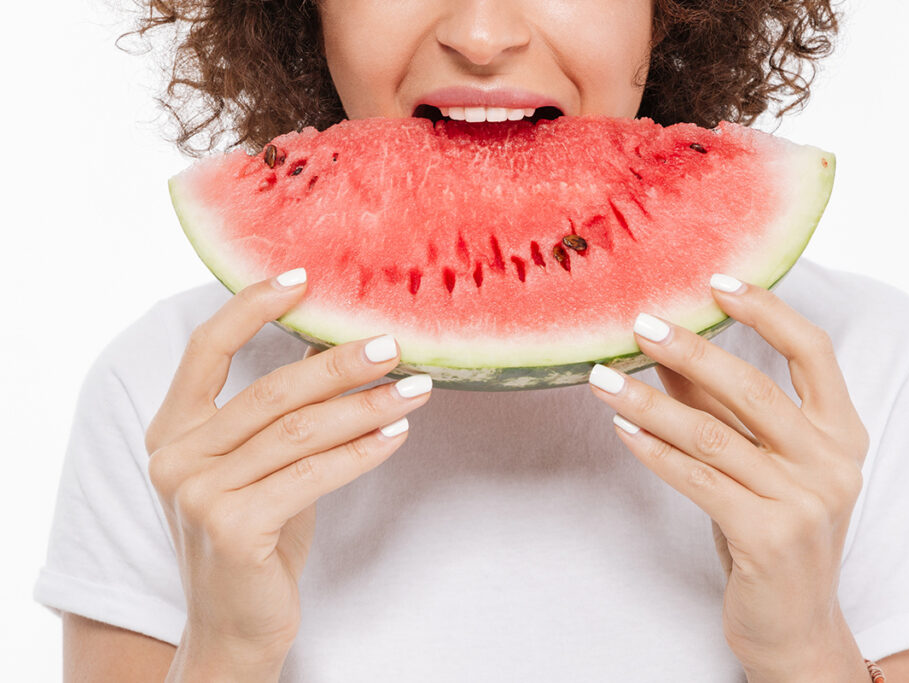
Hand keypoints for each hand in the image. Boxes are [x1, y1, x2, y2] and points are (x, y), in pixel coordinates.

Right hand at [144, 271, 431, 679]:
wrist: (234, 625)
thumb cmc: (256, 537)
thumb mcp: (261, 466)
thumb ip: (281, 415)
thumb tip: (339, 352)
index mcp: (172, 430)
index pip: (205, 349)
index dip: (251, 307)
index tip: (304, 279)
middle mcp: (176, 456)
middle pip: (271, 390)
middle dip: (339, 364)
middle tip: (392, 345)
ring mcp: (198, 493)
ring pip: (299, 432)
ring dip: (365, 406)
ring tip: (414, 389)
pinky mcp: (232, 527)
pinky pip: (313, 474)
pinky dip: (361, 451)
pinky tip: (396, 433)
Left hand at [588, 276, 870, 681]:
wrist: (793, 624)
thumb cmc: (770, 530)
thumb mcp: (757, 462)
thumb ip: (720, 407)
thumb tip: (668, 346)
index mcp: (843, 433)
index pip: (813, 351)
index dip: (767, 310)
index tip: (716, 280)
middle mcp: (833, 463)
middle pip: (754, 388)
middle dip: (691, 350)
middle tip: (639, 323)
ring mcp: (806, 502)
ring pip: (714, 435)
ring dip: (650, 402)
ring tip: (603, 378)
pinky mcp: (769, 536)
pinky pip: (698, 480)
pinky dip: (654, 451)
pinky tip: (622, 427)